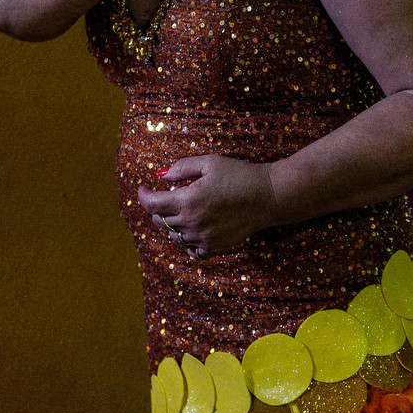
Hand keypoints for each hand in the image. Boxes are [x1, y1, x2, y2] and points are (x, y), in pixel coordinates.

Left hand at [138, 156, 279, 257]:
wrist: (269, 196)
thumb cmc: (240, 175)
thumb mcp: (210, 163)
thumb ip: (182, 168)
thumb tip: (161, 176)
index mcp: (187, 201)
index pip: (151, 204)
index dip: (143, 195)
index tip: (143, 188)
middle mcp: (191, 223)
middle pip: (159, 221)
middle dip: (157, 208)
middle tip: (165, 196)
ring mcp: (202, 238)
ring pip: (173, 236)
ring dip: (172, 223)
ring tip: (183, 210)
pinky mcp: (215, 247)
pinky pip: (191, 250)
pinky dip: (187, 241)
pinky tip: (193, 229)